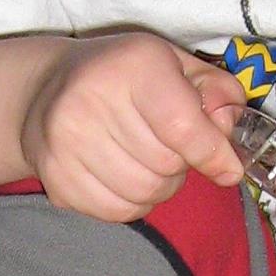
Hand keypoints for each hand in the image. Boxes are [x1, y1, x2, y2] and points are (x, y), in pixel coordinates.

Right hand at [19, 33, 246, 220]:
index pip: (183, 127)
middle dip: (182, 166)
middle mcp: (91, 99)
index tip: (228, 168)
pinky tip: (125, 177)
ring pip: (144, 193)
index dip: (213, 154)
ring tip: (148, 162)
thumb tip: (228, 129)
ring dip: (159, 188)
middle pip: (166, 166)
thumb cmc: (123, 76)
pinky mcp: (54, 175)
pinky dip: (133, 203)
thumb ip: (216, 91)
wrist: (46, 88)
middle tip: (170, 149)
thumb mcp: (176, 64)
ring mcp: (66, 141)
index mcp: (133, 64)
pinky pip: (116, 211)